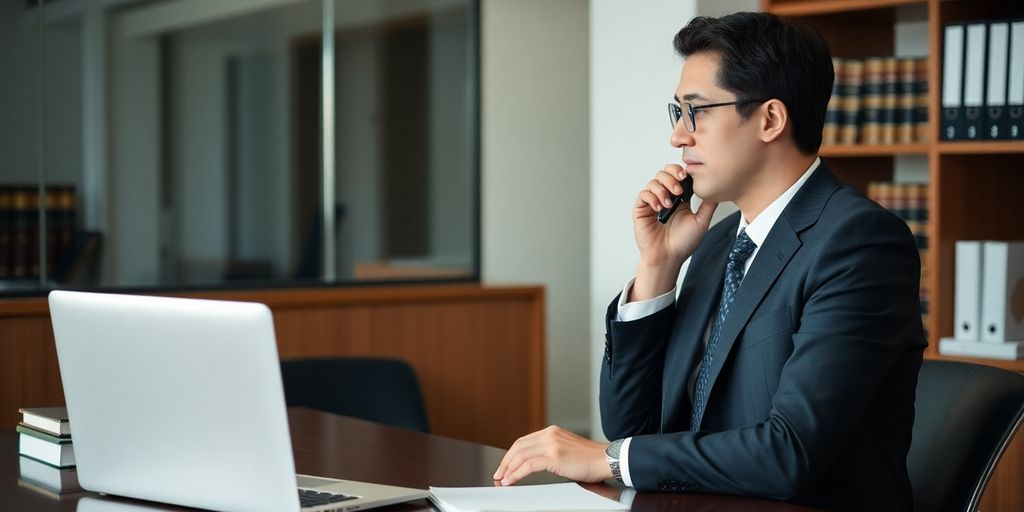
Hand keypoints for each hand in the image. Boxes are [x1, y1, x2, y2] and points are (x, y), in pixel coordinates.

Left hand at [492, 426, 611, 485]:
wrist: (606, 459)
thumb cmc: (590, 458)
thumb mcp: (566, 447)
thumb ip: (551, 449)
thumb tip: (534, 462)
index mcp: (551, 431)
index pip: (524, 441)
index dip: (511, 454)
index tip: (505, 465)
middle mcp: (550, 434)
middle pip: (518, 446)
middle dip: (505, 462)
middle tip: (498, 474)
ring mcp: (551, 444)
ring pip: (521, 455)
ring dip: (508, 469)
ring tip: (502, 479)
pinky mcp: (554, 457)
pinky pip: (528, 465)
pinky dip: (516, 474)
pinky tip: (511, 480)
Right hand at [632, 164, 717, 299]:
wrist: (668, 257)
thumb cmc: (683, 243)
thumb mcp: (701, 221)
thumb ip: (708, 205)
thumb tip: (717, 190)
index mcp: (680, 199)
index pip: (677, 176)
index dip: (681, 172)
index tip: (686, 176)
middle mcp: (666, 198)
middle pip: (664, 173)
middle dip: (671, 177)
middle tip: (678, 189)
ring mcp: (653, 203)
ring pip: (654, 182)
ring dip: (662, 189)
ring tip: (669, 203)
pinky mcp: (642, 209)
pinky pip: (644, 194)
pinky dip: (652, 197)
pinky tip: (659, 207)